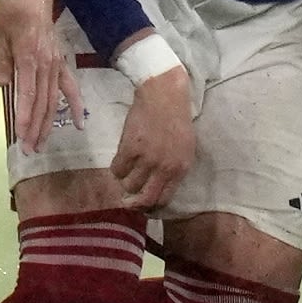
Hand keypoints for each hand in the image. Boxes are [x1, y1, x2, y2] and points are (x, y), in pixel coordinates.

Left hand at [0, 0, 76, 148]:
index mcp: (28, 56)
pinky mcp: (61, 63)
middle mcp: (46, 63)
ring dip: (49, 123)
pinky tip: (78, 123)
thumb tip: (3, 84)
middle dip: (36, 128)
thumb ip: (0, 59)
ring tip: (42, 144)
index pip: (27, 93)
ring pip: (54, 99)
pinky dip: (75, 105)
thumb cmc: (11, 10)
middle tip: (30, 150)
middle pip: (43, 102)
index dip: (25, 116)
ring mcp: (56, 64)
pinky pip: (70, 87)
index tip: (21, 136)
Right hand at [107, 65, 199, 207]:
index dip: (152, 206)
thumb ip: (174, 169)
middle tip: (128, 199)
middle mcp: (164, 167)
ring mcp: (146, 159)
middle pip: (145, 199)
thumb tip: (158, 188)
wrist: (164, 96)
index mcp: (181, 168)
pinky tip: (121, 160)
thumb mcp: (186, 148)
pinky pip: (116, 170)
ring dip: (125, 182)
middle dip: (135, 203)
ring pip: (128, 185)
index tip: (144, 204)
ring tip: (127, 172)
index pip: (164, 199)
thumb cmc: (176, 121)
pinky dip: (116, 169)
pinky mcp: (129, 149)